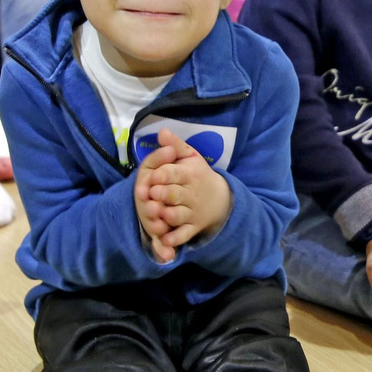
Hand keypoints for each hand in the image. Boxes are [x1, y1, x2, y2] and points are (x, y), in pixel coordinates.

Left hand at [134, 129, 232, 262]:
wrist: (221, 198)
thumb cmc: (198, 174)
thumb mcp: (190, 157)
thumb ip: (175, 145)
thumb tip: (162, 131)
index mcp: (189, 174)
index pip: (175, 173)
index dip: (164, 174)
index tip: (152, 176)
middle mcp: (191, 193)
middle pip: (176, 194)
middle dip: (164, 194)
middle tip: (151, 194)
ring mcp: (192, 212)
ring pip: (179, 215)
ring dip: (168, 216)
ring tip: (157, 215)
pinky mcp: (192, 227)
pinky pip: (185, 234)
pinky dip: (176, 239)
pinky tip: (166, 241)